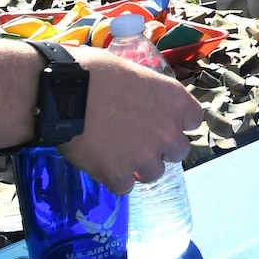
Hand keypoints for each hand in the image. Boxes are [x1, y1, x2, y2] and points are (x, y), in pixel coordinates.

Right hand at [58, 46, 203, 191]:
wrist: (64, 93)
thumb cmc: (96, 72)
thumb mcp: (133, 72)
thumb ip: (148, 92)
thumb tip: (142, 98)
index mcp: (175, 101)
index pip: (194, 120)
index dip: (177, 122)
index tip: (163, 122)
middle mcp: (167, 132)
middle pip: (178, 151)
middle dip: (161, 148)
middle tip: (138, 141)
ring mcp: (144, 157)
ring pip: (153, 173)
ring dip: (138, 166)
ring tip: (117, 154)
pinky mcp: (118, 175)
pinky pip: (124, 187)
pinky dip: (114, 178)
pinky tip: (101, 164)